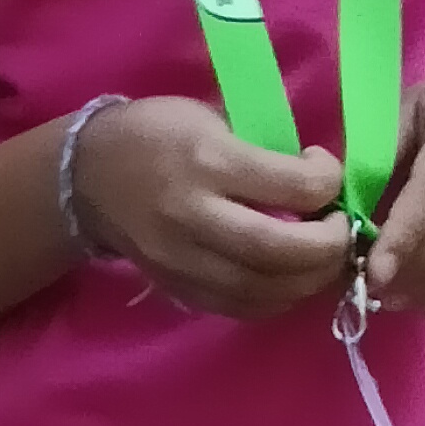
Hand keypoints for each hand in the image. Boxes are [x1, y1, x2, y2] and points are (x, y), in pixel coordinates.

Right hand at [67, 98, 354, 320]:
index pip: (293, 186)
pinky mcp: (177, 288)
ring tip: (321, 258)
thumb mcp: (208, 117)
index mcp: (207, 161)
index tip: (325, 172)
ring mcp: (183, 260)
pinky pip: (241, 308)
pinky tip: (288, 279)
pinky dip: (278, 298)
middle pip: (282, 250)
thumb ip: (261, 150)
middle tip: (340, 229)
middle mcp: (194, 216)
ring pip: (265, 290)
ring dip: (310, 279)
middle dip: (330, 245)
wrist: (85, 176)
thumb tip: (315, 180)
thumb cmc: (154, 132)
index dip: (328, 182)